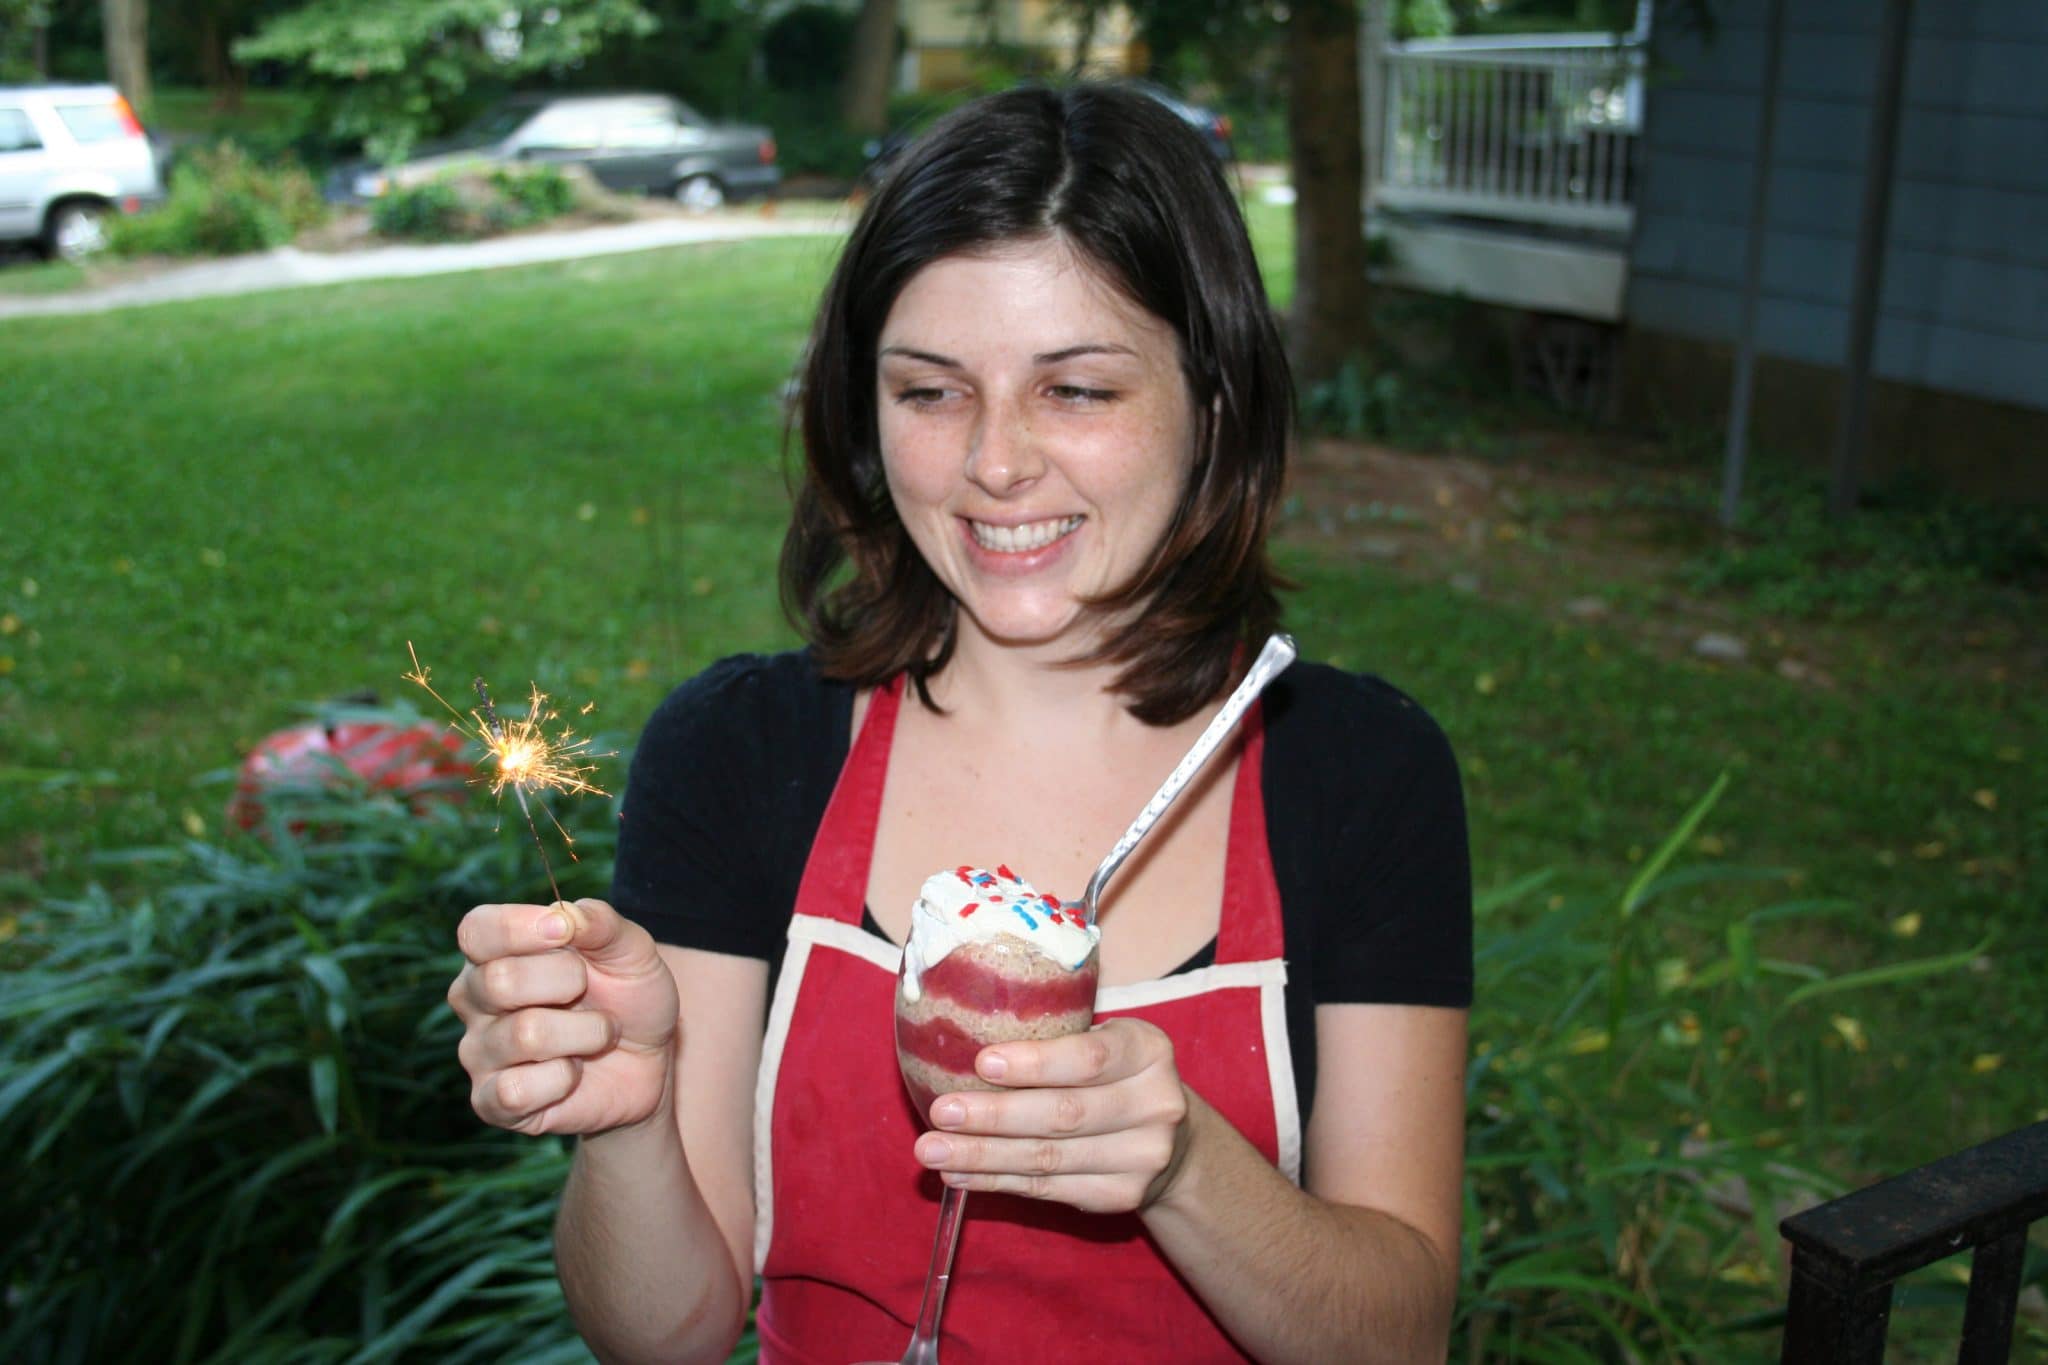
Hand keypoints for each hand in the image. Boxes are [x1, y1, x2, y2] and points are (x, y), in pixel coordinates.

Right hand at [448, 898, 678, 1136]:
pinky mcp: (491, 1102)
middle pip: (499, 981)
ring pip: (525, 1034)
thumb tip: (567, 913)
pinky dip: (565, 1079)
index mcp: (493, 951)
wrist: (648, 1063)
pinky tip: (573, 1072)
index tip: (566, 931)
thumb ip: (602, 924)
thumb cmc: (628, 997)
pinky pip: (518, 1090)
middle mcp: (473, 998)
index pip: (476, 930)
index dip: (520, 928)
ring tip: (597, 1034)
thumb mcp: (632, 951)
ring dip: (586, 1033)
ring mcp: (477, 1052)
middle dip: (569, 981)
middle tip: (589, 991)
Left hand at [912, 1017, 1191, 1213]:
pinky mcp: (1121, 1195)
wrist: (1172, 1142)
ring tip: (934, 1150)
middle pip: (1065, 1114)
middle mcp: (1155, 1105)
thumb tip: (965, 1031)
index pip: (1090, 1058)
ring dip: (984, 1156)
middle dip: (996, 1116)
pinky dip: (997, 1181)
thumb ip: (1059, 1038)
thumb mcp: (1107, 1041)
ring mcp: (1142, 1157)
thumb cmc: (1114, 1076)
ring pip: (1049, 1157)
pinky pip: (1047, 1188)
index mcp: (1149, 1052)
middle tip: (941, 1113)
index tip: (983, 1063)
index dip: (1036, 1063)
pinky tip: (959, 1175)